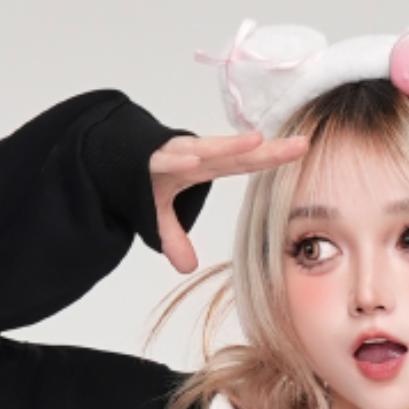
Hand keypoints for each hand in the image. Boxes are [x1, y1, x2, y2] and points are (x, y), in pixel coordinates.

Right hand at [148, 128, 309, 274]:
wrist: (106, 158)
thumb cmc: (142, 177)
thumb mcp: (159, 214)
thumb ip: (175, 237)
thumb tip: (187, 267)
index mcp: (203, 166)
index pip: (244, 163)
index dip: (272, 159)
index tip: (302, 152)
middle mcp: (194, 154)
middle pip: (236, 153)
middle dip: (267, 150)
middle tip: (300, 145)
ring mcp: (173, 154)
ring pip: (207, 148)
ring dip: (230, 146)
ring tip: (257, 142)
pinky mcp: (150, 157)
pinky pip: (166, 159)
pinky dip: (179, 158)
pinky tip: (195, 158)